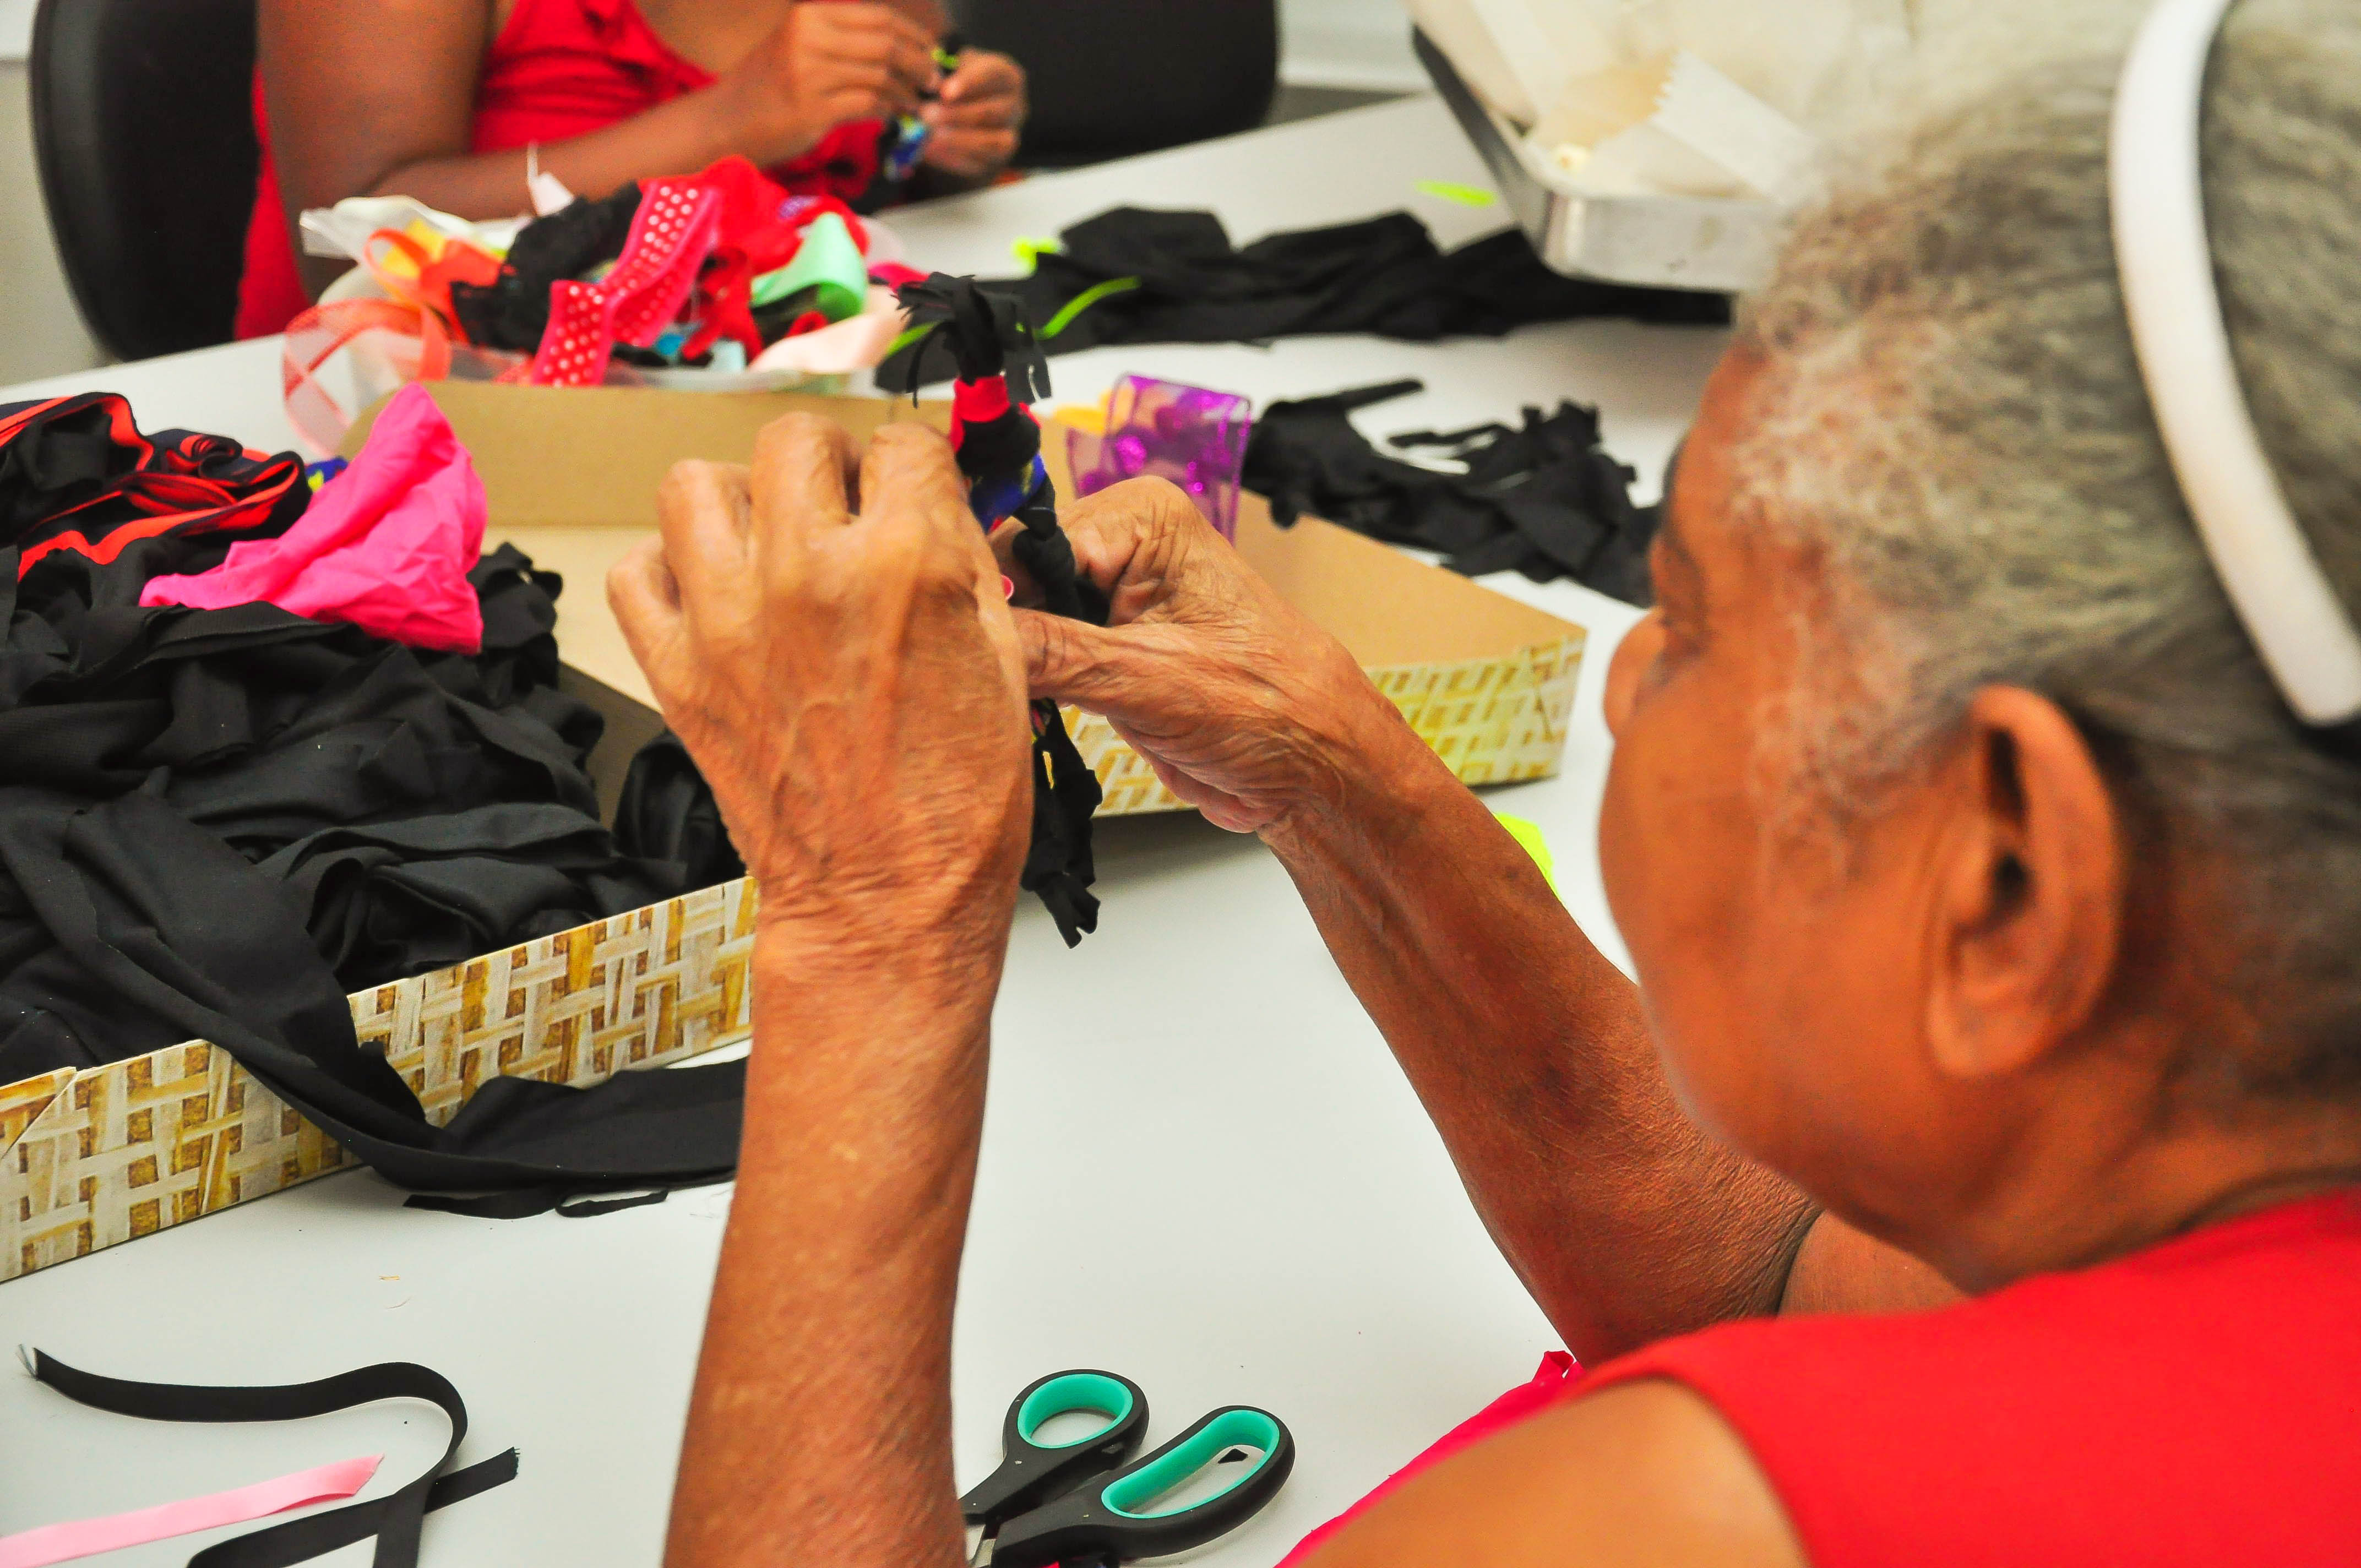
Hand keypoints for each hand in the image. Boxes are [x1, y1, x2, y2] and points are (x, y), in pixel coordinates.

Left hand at [609, 416, 1031, 954]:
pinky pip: (636, 573)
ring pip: (695, 483)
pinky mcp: (678, 672)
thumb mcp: (1002, 658)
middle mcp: (810, 577)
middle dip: (829, 464)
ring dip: (739, 499)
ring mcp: (731, 622)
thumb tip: (931, 504)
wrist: (887, 903)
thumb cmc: (954, 807)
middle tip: (844, 504)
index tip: (913, 494)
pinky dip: (667, 573)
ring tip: (769, 539)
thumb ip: (960, 562)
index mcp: (908, 566)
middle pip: (795, 440)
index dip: (915, 469)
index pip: (902, 445)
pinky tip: (714, 596)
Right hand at [716, 3, 943, 166]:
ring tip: (916, 101)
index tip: (931, 50)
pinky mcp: (813, 109)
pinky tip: (894, 114)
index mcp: (810, 16)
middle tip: (933, 80)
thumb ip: (841, 39)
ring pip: (881, 76)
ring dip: (906, 91)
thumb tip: (897, 41)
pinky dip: (889, 110)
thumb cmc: (768, 86)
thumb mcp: (800, 45)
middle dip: (919, 63)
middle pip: (886, 44)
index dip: (913, 34)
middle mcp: (809, 39)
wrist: (726, 121)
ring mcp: (810, 74)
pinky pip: (869, 105)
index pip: (878, 16)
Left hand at [921, 51, 1025, 179]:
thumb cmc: (957, 82)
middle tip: (926, 115)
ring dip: (958, 140)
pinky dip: (953, 158)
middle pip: (992, 112)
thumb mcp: (953, 66)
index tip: (944, 92)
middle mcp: (1016, 106)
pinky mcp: (998, 160)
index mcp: (1007, 76)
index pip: (993, 75)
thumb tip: (931, 86)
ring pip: (992, 142)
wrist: (965, 110)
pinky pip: (981, 164)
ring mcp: (1010, 135)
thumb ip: (944, 71)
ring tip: (928, 135)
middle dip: (957, 115)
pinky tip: (930, 150)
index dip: (969, 83)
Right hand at [1000, 479, 1404, 833]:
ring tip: (1010, 708)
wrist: (1311, 771)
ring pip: (1019, 621)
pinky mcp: (1105, 646)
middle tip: (989, 691)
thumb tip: (973, 636)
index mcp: (1141, 517)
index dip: (990, 599)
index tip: (970, 652)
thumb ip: (1050, 651)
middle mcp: (1123, 544)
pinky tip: (1027, 716)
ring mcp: (1112, 597)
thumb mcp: (1146, 678)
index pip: (1022, 542)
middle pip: (1012, 579)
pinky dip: (1027, 689)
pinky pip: (1037, 657)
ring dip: (1010, 668)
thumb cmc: (1272, 709)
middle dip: (999, 636)